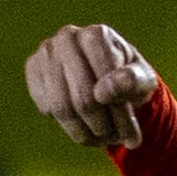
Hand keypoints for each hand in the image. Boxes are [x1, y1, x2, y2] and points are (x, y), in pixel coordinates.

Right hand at [23, 22, 160, 148]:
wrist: (106, 74)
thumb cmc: (128, 78)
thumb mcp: (143, 81)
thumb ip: (132, 82)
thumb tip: (103, 92)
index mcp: (97, 35)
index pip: (106, 84)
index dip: (120, 116)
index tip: (133, 136)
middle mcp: (68, 37)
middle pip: (83, 100)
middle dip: (103, 127)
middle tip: (116, 140)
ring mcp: (47, 51)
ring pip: (61, 107)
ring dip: (83, 132)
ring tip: (100, 139)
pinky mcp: (33, 67)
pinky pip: (45, 106)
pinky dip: (65, 123)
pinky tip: (81, 122)